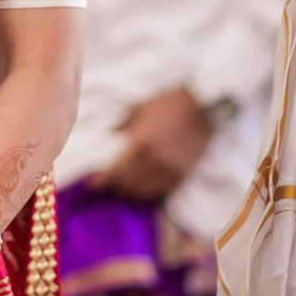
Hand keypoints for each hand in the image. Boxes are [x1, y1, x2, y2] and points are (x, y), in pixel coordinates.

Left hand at [93, 87, 211, 201]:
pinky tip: (142, 189)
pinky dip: (149, 192)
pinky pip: (161, 191)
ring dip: (131, 192)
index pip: (116, 171)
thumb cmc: (168, 103)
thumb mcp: (140, 108)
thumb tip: (110, 133)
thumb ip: (123, 122)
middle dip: (115, 186)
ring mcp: (169, 170)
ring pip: (144, 192)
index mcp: (140, 144)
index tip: (93, 184)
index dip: (103, 181)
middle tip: (107, 184)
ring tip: (123, 188)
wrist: (202, 106)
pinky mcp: (182, 174)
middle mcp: (153, 161)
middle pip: (128, 184)